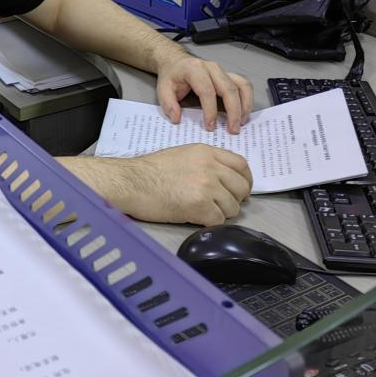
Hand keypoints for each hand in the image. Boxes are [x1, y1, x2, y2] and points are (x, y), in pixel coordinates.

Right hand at [126, 144, 253, 224]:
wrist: (130, 182)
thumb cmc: (149, 171)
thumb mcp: (182, 155)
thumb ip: (206, 163)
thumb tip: (225, 179)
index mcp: (206, 152)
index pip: (241, 165)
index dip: (245, 180)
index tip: (241, 190)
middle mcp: (210, 167)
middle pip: (241, 187)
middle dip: (236, 200)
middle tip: (223, 206)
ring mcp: (206, 186)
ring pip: (233, 207)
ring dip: (222, 213)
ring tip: (205, 213)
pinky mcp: (199, 205)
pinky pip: (219, 220)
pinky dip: (211, 223)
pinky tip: (198, 219)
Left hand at [155, 55, 252, 132]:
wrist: (177, 62)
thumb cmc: (172, 76)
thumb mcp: (163, 89)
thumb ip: (168, 104)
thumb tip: (177, 118)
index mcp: (194, 69)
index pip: (207, 91)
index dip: (210, 110)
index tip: (210, 127)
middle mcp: (212, 68)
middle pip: (228, 88)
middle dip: (233, 111)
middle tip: (233, 129)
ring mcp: (223, 70)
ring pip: (241, 85)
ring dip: (244, 105)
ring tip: (241, 123)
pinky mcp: (229, 75)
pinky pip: (244, 85)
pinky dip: (247, 99)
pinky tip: (244, 113)